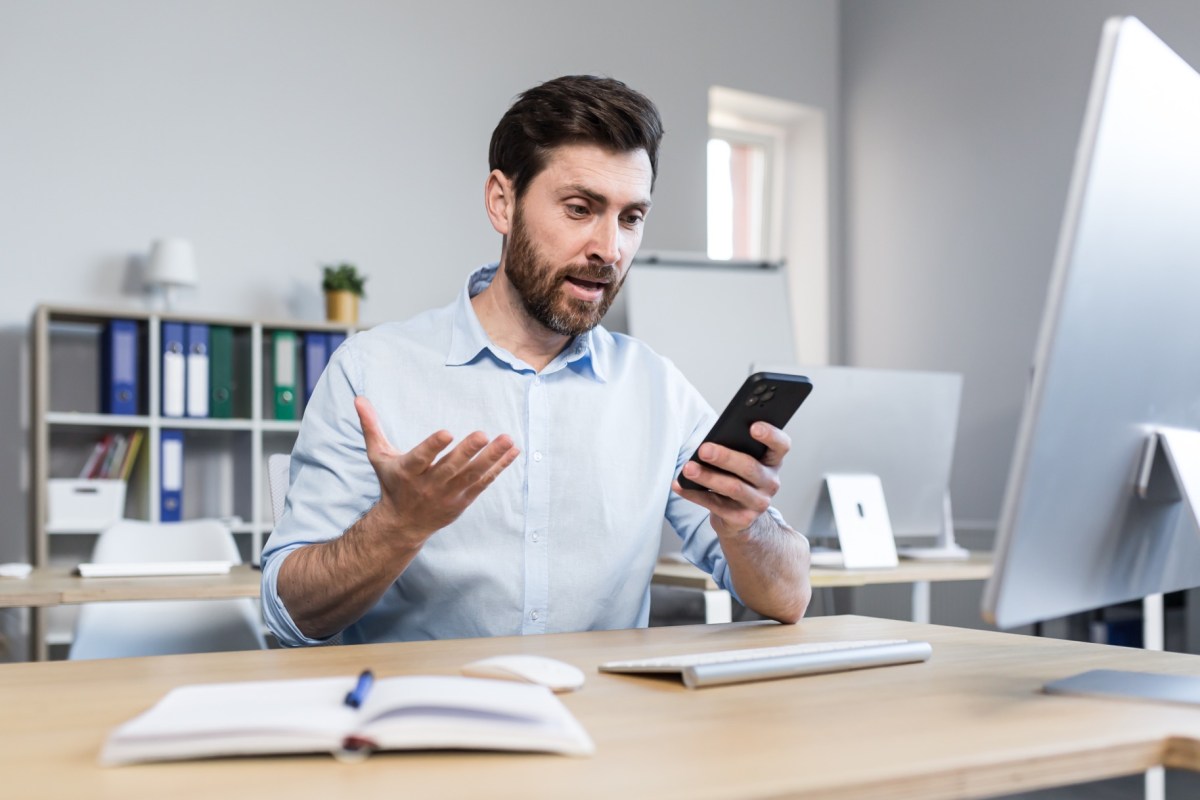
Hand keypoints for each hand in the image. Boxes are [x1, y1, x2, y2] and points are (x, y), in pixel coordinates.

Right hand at [355, 396, 519, 547]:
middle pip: (450, 467)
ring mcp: (447, 494)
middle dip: (467, 451)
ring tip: (508, 439)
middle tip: (482, 434)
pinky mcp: (462, 501)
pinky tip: (513, 451)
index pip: (421, 458)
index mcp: (407, 472)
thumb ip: (371, 427)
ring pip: (472, 475)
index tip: (446, 432)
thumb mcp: (378, 457)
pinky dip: (499, 467)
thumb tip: (359, 398)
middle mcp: (428, 485)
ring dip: (491, 457)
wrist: (402, 525)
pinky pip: (483, 483)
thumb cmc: (391, 484)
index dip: (433, 447)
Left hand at [672, 422, 789, 535]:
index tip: (753, 426)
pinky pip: (715, 505)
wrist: (739, 517)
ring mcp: (758, 502)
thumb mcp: (740, 461)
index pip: (781, 445)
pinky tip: (680, 485)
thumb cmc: (736, 478)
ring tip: (688, 468)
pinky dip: (694, 494)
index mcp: (772, 461)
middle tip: (704, 449)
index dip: (770, 435)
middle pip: (750, 467)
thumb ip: (734, 448)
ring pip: (733, 488)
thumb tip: (710, 442)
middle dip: (725, 457)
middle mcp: (770, 482)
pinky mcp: (742, 519)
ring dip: (708, 477)